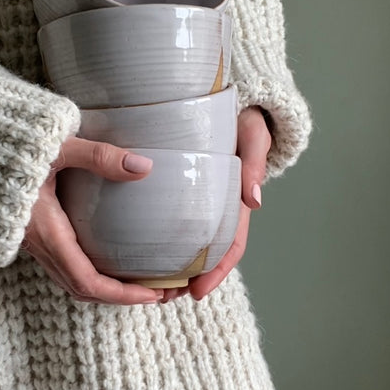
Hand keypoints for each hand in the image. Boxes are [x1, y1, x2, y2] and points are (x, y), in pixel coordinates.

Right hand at [22, 136, 164, 304]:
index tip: (152, 295)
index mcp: (46, 231)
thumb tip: (144, 168)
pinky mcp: (28, 232)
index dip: (121, 295)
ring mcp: (30, 241)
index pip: (87, 281)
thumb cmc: (8, 148)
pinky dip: (87, 271)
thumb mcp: (57, 148)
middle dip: (119, 296)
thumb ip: (99, 155)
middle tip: (155, 291)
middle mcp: (37, 244)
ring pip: (69, 279)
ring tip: (136, 278)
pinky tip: (106, 255)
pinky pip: (61, 264)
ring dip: (103, 287)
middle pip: (80, 288)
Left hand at [161, 106, 271, 302]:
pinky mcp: (175, 184)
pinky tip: (134, 248)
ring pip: (185, 239)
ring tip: (146, 287)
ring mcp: (196, 195)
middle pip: (205, 251)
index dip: (217, 271)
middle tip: (163, 298)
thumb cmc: (244, 113)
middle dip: (188, 279)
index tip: (197, 292)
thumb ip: (255, 160)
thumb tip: (254, 200)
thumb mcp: (253, 132)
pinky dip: (155, 236)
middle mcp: (216, 202)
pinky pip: (166, 216)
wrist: (225, 92)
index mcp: (236, 197)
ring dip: (170, 265)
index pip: (231, 244)